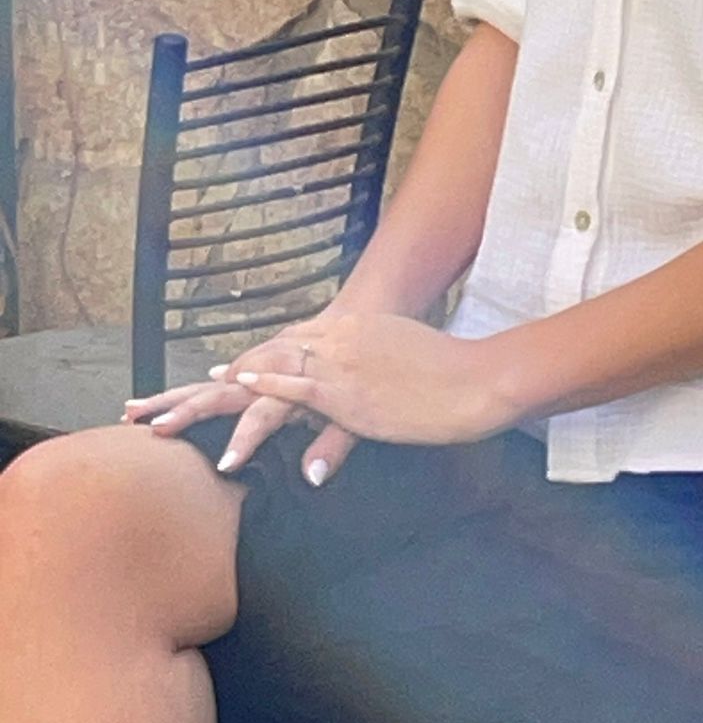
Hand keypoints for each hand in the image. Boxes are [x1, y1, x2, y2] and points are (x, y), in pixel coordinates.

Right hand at [122, 321, 357, 484]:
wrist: (366, 316)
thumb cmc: (363, 375)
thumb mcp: (358, 414)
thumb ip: (333, 444)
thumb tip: (312, 478)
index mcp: (293, 386)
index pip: (260, 415)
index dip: (243, 440)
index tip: (222, 464)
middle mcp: (269, 372)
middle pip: (219, 391)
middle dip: (184, 410)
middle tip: (150, 428)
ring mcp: (261, 364)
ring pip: (211, 380)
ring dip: (176, 395)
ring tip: (135, 409)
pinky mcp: (262, 359)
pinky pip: (226, 373)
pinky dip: (200, 384)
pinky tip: (178, 395)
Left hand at [220, 309, 506, 446]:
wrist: (475, 378)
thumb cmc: (452, 370)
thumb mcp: (406, 354)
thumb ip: (382, 361)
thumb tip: (374, 378)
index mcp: (358, 328)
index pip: (301, 338)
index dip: (269, 352)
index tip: (241, 365)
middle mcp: (342, 339)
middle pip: (279, 349)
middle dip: (241, 367)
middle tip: (208, 380)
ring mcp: (342, 364)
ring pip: (276, 368)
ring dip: (236, 383)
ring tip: (207, 393)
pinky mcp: (347, 394)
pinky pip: (296, 389)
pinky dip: (264, 387)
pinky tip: (239, 385)